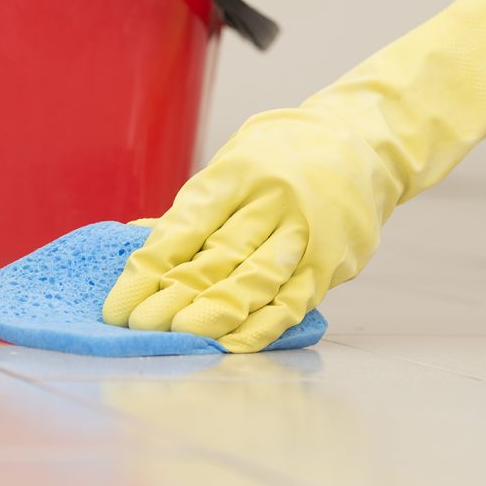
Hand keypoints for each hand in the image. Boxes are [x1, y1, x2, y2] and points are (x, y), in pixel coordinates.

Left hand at [104, 0, 485, 351]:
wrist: (366, 142)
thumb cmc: (288, 152)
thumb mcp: (236, 159)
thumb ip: (197, 204)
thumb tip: (142, 238)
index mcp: (238, 173)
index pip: (184, 226)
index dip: (147, 268)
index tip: (119, 303)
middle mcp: (271, 200)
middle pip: (214, 256)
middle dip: (171, 297)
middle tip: (138, 329)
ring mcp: (304, 232)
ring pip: (253, 279)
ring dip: (212, 312)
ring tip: (178, 336)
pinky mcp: (331, 260)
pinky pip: (293, 299)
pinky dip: (263, 325)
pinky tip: (232, 342)